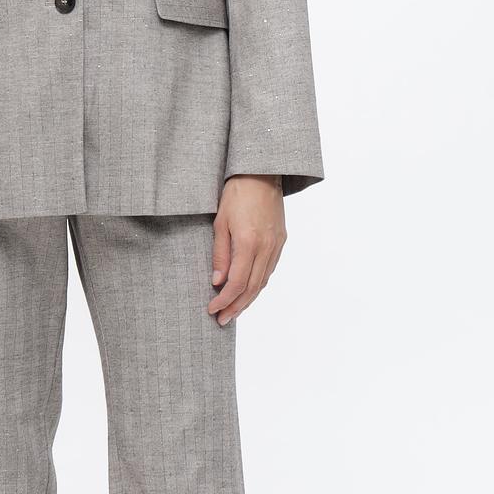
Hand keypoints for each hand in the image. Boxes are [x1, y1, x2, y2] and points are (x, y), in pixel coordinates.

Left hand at [208, 175, 286, 324]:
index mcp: (249, 242)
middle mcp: (267, 247)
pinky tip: (248, 290)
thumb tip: (218, 281)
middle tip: (223, 320)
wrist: (261, 174)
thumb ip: (220, 254)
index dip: (225, 300)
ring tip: (234, 310)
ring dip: (248, 299)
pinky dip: (258, 284)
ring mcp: (276, 244)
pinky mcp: (281, 240)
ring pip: (263, 281)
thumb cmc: (236, 193)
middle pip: (253, 287)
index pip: (237, 283)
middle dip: (237, 307)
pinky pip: (270, 269)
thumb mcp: (220, 223)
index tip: (213, 309)